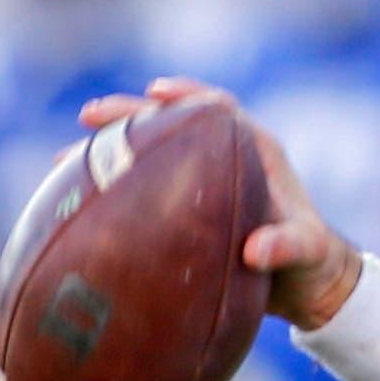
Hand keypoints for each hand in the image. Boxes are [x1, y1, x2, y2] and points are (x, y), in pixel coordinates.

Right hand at [79, 78, 359, 329]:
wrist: (308, 288)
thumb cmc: (314, 263)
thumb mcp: (308, 253)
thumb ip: (287, 246)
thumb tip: (256, 250)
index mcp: (257, 152)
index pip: (218, 110)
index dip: (187, 95)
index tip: (158, 92)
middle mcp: (225, 158)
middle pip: (171, 124)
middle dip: (130, 115)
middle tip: (90, 116)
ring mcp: (201, 182)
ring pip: (150, 154)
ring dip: (111, 152)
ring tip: (65, 157)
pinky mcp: (185, 208)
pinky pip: (143, 190)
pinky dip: (114, 190)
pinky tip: (75, 202)